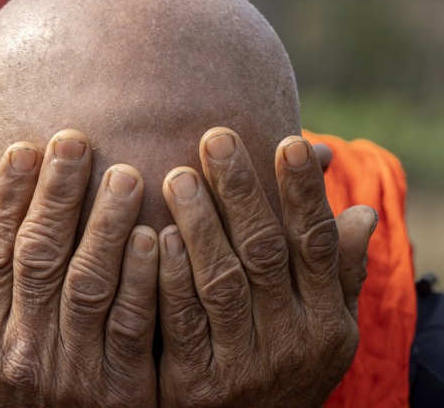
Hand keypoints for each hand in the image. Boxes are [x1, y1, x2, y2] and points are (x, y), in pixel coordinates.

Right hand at [0, 131, 157, 406]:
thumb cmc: (2, 369)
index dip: (9, 195)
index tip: (29, 148)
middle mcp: (14, 352)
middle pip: (38, 257)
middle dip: (58, 195)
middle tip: (77, 141)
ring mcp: (66, 374)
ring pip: (87, 284)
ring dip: (106, 226)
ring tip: (126, 176)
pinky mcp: (117, 392)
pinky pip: (131, 326)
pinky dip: (141, 279)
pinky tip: (154, 236)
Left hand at [157, 127, 375, 406]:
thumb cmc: (289, 364)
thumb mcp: (327, 326)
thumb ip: (341, 272)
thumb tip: (364, 213)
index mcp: (325, 318)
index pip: (315, 244)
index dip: (304, 193)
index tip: (290, 143)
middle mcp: (290, 339)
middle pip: (264, 253)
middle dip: (242, 193)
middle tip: (216, 139)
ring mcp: (243, 364)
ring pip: (222, 283)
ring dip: (201, 226)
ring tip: (179, 175)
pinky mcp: (195, 384)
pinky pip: (182, 324)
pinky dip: (170, 279)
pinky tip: (158, 236)